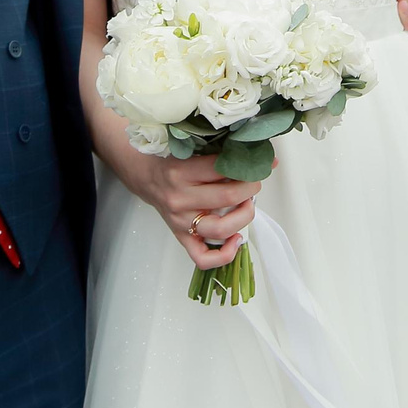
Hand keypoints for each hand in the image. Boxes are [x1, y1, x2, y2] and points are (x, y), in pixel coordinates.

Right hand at [124, 148, 266, 268]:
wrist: (146, 177)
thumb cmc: (171, 162)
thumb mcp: (191, 149)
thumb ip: (220, 152)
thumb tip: (261, 156)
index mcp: (181, 171)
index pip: (223, 169)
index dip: (246, 166)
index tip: (258, 164)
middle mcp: (180, 198)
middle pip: (228, 197)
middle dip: (250, 188)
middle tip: (254, 182)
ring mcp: (181, 221)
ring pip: (221, 228)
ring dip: (244, 216)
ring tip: (247, 205)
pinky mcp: (181, 237)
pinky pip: (203, 258)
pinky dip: (225, 254)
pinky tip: (236, 239)